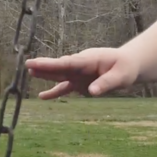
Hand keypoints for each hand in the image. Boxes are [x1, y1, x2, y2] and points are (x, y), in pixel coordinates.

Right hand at [25, 47, 139, 98]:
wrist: (128, 64)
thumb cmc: (126, 68)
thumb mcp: (121, 76)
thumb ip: (106, 83)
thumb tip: (91, 92)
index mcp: (89, 60)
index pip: (67, 63)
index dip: (51, 64)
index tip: (37, 63)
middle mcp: (80, 65)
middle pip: (59, 67)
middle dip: (44, 66)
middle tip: (28, 64)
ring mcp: (78, 73)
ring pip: (59, 74)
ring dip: (45, 74)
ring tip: (29, 72)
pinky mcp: (78, 82)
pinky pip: (64, 87)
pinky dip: (54, 92)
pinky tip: (42, 97)